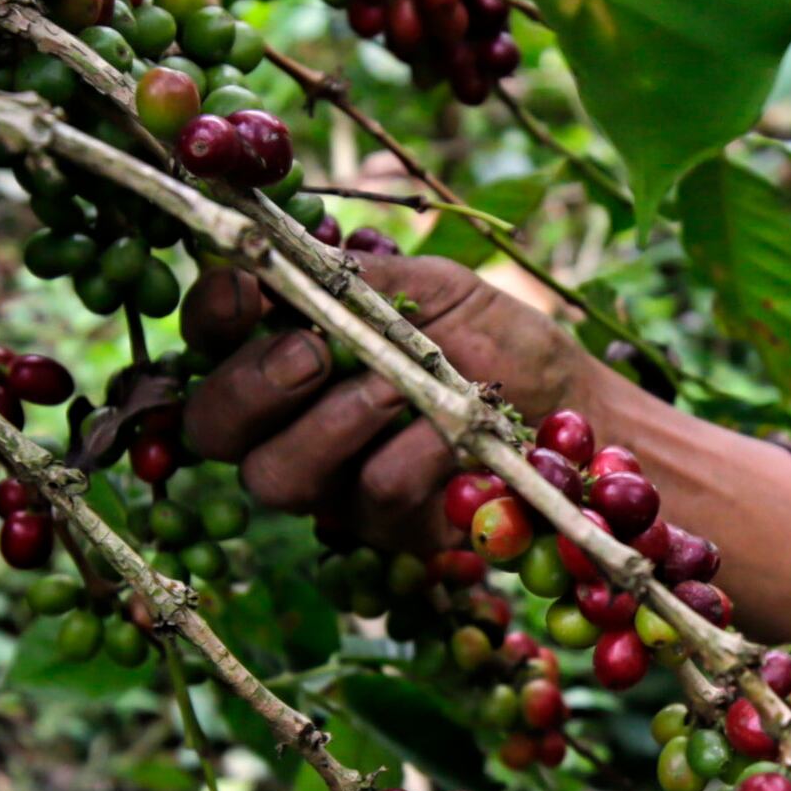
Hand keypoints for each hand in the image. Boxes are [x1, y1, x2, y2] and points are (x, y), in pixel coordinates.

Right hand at [174, 247, 620, 552]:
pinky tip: (457, 433)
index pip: (208, 337)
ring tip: (398, 388)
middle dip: (252, 386)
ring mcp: (331, 482)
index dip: (211, 317)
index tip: (249, 293)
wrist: (583, 416)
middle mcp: (289, 421)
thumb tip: (290, 261)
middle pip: (213, 425)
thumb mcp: (438, 288)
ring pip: (276, 476)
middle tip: (312, 354)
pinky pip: (366, 496)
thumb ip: (362, 280)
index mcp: (289, 346)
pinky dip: (413, 455)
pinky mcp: (382, 529)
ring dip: (335, 424)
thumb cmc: (502, 343)